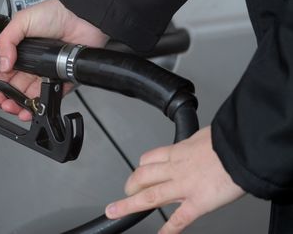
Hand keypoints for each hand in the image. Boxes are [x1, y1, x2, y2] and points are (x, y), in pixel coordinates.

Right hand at [0, 0, 107, 120]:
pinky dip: (39, 106)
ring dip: (17, 104)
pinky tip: (29, 109)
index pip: (2, 73)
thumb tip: (2, 64)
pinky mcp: (60, 80)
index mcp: (19, 52)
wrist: (81, 18)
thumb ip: (6, 41)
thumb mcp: (22, 21)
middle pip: (13, 88)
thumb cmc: (54, 14)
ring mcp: (45, 74)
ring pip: (28, 96)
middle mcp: (31, 65)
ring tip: (10, 106)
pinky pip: (49, 97)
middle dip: (2, 97)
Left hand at [106, 126, 244, 233]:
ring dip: (129, 205)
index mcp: (180, 151)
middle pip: (143, 176)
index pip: (151, 158)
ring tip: (116, 211)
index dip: (141, 167)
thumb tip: (205, 141)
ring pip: (150, 196)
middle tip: (124, 192)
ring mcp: (184, 186)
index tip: (138, 171)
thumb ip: (201, 143)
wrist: (241, 147)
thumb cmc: (230, 139)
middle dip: (130, 186)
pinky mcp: (198, 202)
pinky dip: (168, 230)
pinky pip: (179, 219)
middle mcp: (177, 168)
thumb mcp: (208, 135)